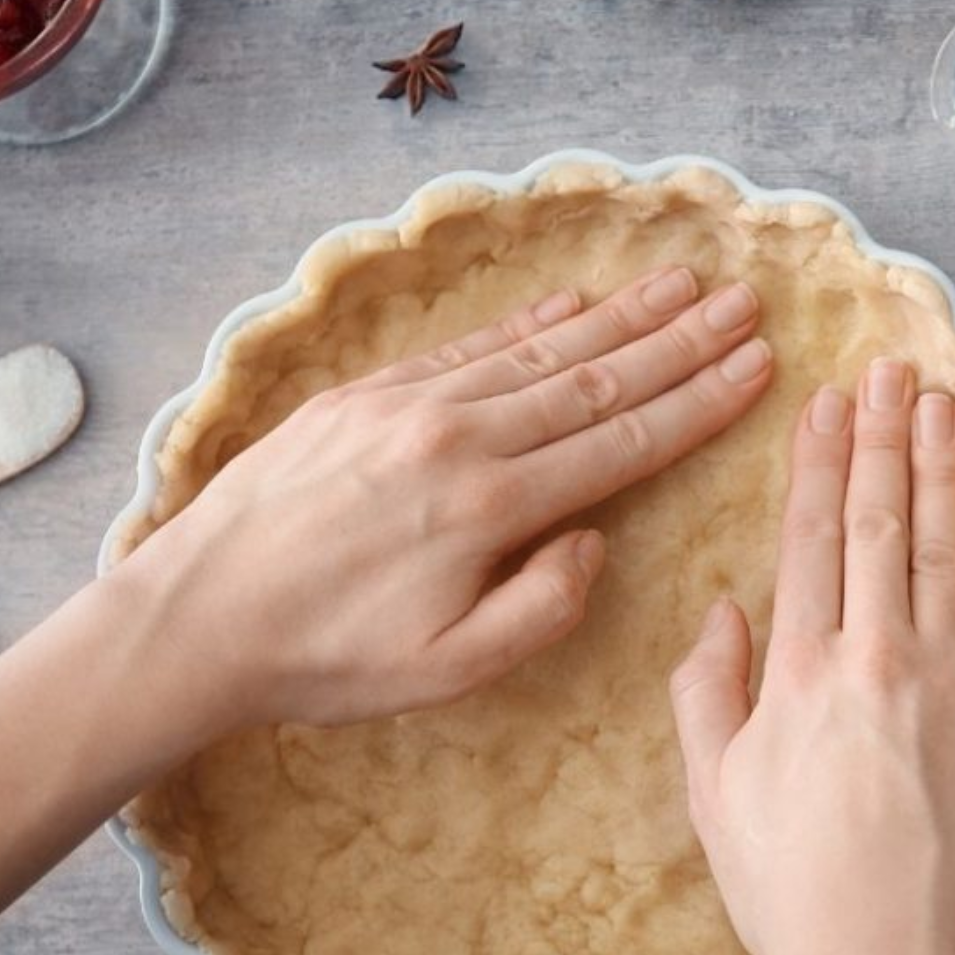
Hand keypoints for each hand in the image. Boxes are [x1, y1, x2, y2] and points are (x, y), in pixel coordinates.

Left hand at [121, 266, 771, 729]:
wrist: (200, 612)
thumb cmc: (329, 657)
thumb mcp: (451, 669)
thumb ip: (542, 604)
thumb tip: (591, 537)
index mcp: (491, 505)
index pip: (622, 443)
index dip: (696, 403)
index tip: (753, 365)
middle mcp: (460, 435)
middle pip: (595, 380)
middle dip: (677, 342)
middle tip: (740, 303)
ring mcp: (411, 403)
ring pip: (539, 352)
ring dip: (617, 318)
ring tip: (678, 285)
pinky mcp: (368, 394)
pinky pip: (469, 347)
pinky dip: (527, 324)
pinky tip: (571, 303)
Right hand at [669, 358, 954, 954]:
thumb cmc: (789, 880)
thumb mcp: (711, 790)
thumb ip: (706, 691)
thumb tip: (724, 611)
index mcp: (798, 673)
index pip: (810, 543)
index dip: (818, 468)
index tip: (826, 408)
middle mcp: (874, 659)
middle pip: (880, 527)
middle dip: (882, 443)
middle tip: (888, 374)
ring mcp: (947, 683)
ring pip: (944, 551)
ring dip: (941, 471)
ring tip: (940, 405)